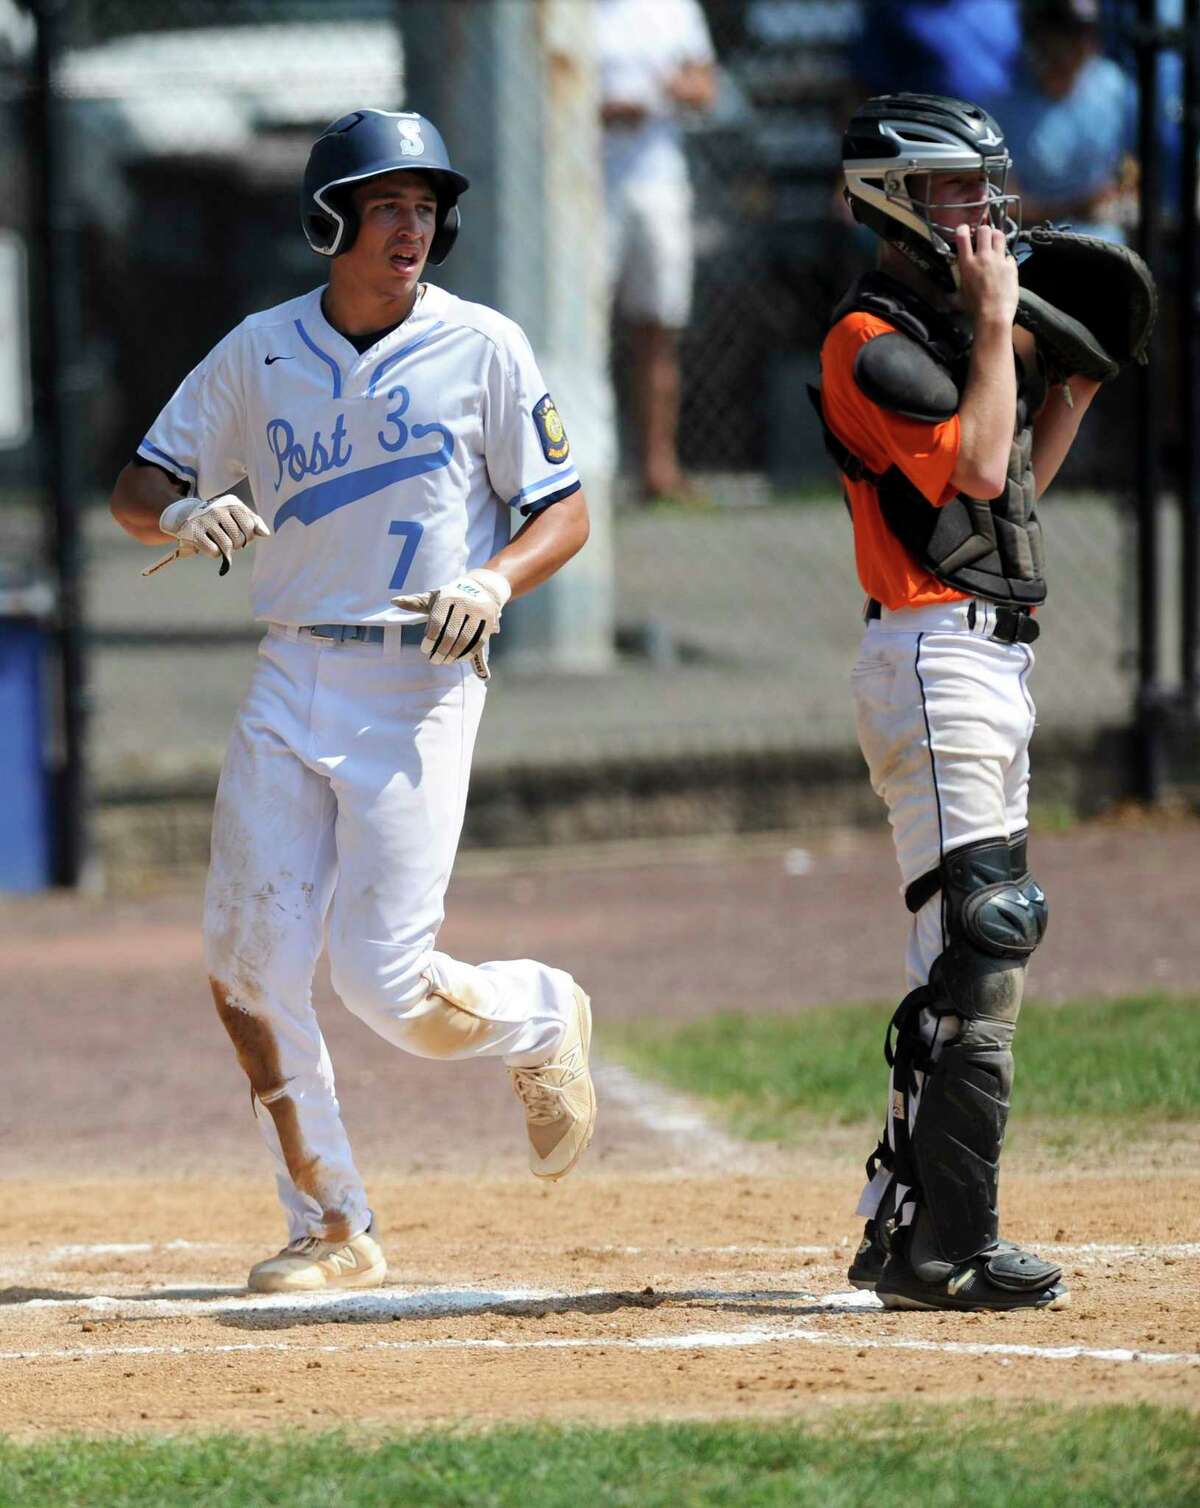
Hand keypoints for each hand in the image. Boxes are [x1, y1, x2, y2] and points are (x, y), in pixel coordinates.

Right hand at [143, 495, 270, 576]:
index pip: (250, 526)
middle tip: (228, 540)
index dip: (248, 536)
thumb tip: (266, 533)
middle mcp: (218, 509)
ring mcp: (205, 520)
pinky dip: (214, 553)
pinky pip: (214, 552)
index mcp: (231, 503)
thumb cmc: (217, 517)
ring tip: (219, 542)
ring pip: (227, 546)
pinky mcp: (194, 533)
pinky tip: (209, 545)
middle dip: (237, 544)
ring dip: (226, 550)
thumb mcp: (235, 513)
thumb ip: (253, 522)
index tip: (241, 535)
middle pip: (239, 538)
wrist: (185, 515)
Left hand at [392, 567, 511, 681]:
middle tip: (435, 661)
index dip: (430, 638)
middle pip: (452, 633)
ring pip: (466, 639)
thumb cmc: (451, 597)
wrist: (483, 588)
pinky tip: (459, 659)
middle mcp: (465, 602)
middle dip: (442, 651)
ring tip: (445, 661)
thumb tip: (394, 601)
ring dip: (454, 655)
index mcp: (448, 596)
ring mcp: (479, 611)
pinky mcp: (490, 620)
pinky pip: (478, 642)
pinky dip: (468, 653)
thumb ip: (415, 602)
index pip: (437, 621)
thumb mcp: (434, 597)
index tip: (425, 650)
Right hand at [955, 223, 1017, 327]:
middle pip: (984, 230)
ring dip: (997, 237)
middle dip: (983, 232)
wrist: (993, 314)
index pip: (962, 236)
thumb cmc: (974, 309)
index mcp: (966, 264)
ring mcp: (998, 260)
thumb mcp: (958, 299)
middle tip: (983, 238)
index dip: (963, 229)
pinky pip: (1010, 255)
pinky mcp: (1011, 266)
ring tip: (995, 243)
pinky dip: (1007, 258)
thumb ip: (952, 294)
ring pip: (999, 235)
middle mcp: (982, 257)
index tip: (964, 231)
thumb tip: (947, 297)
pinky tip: (1004, 266)